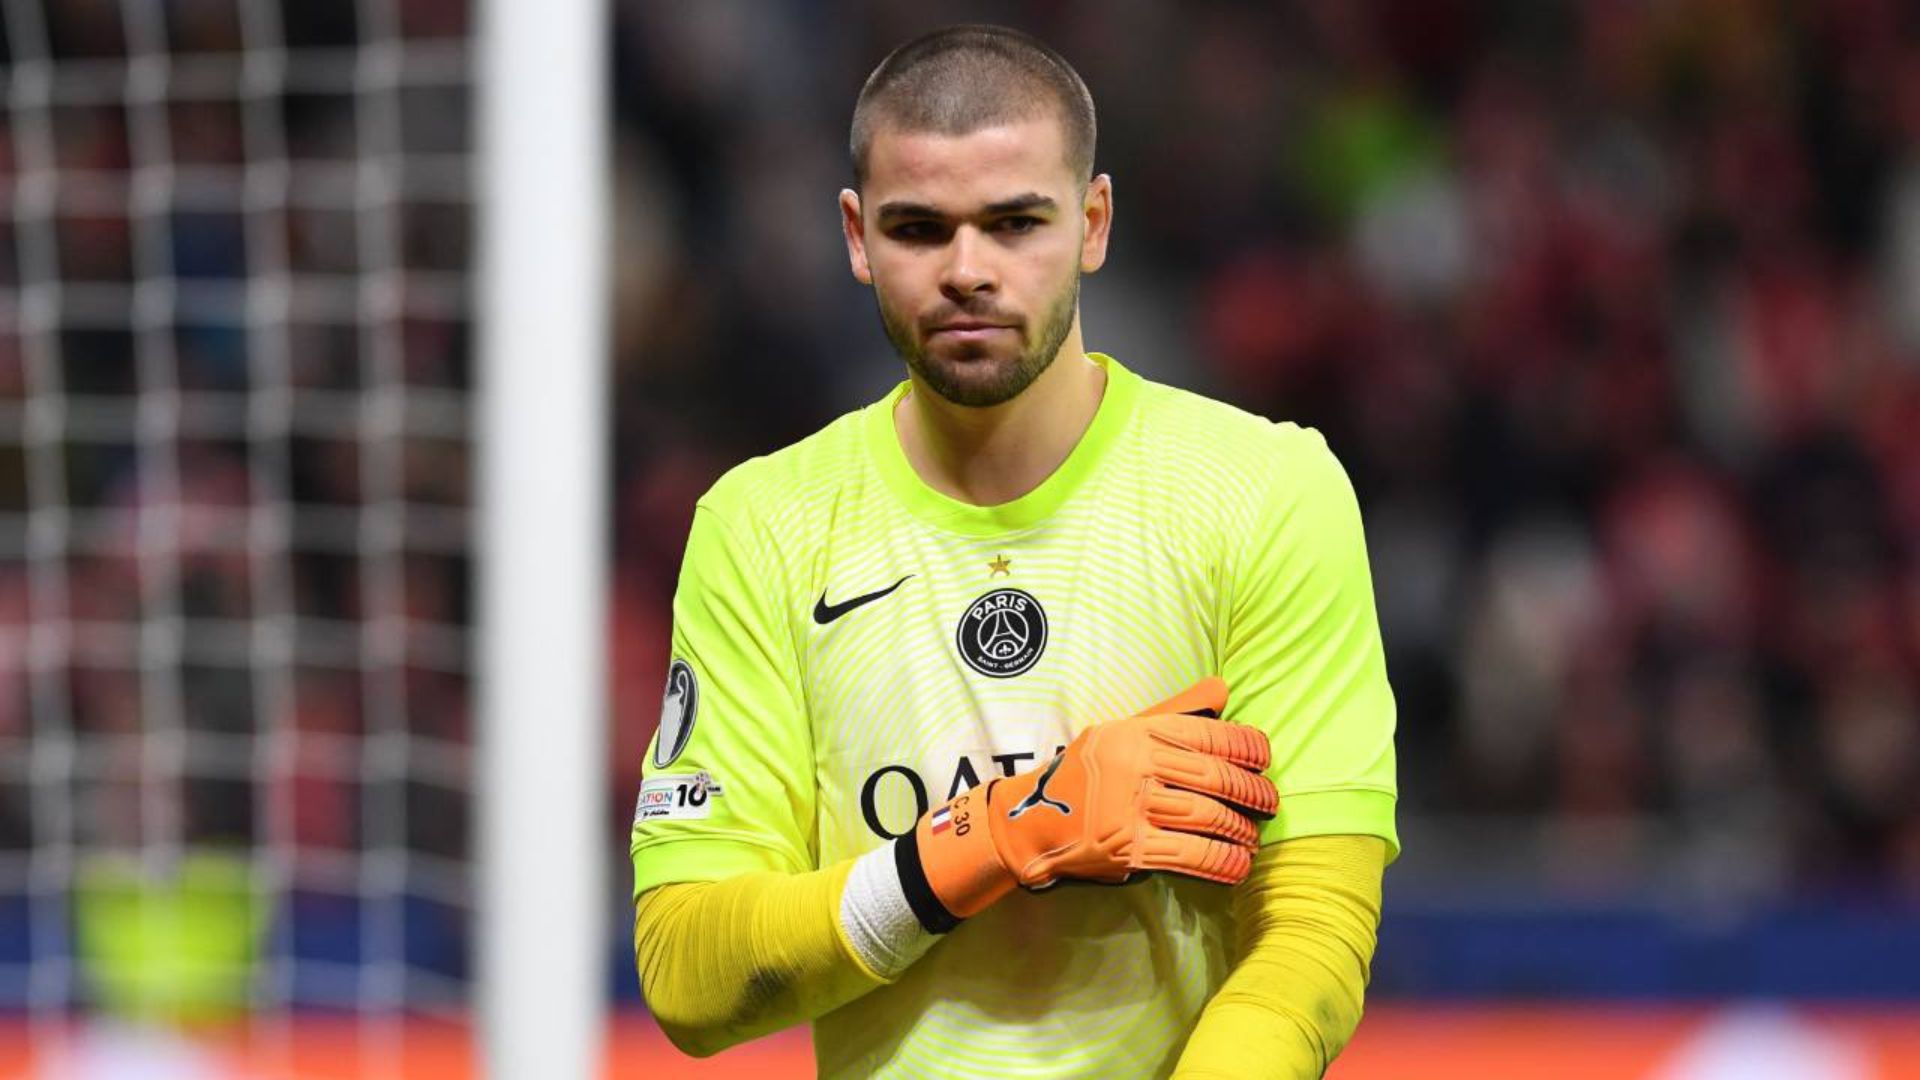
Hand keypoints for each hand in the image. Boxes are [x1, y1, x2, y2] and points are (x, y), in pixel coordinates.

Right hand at [907, 677, 1277, 923]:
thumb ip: (1174, 713)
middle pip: (1213, 776)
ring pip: (1207, 816)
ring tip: (1254, 835)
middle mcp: (1134, 765)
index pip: (1206, 734)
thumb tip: (1223, 689)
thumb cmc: (1083, 774)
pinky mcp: (1127, 847)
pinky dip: (1221, 862)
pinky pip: (1189, 855)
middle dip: (1251, 791)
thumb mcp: (1121, 732)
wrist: (1028, 820)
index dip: (1246, 746)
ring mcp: (1130, 808)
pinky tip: (1239, 865)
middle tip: (1271, 802)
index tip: (1266, 759)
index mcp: (1135, 732)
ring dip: (1240, 829)